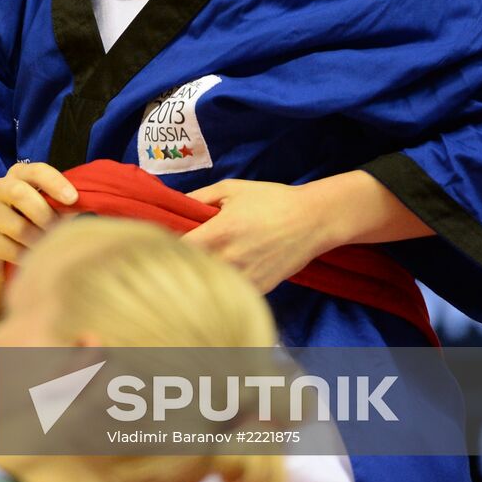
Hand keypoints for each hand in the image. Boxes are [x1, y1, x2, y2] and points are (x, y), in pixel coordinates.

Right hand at [0, 161, 77, 278]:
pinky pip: (5, 247)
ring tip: (46, 248)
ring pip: (15, 226)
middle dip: (44, 215)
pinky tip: (29, 258)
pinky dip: (23, 256)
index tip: (73, 199)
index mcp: (18, 175)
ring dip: (36, 241)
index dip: (55, 183)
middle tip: (57, 232)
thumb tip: (88, 209)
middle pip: (20, 194)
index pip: (36, 170)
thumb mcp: (47, 210)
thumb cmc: (31, 225)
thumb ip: (62, 205)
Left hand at [181, 179, 334, 292]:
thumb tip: (175, 204)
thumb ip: (199, 196)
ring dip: (205, 276)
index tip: (170, 240)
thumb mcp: (231, 188)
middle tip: (187, 251)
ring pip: (210, 285)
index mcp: (218, 233)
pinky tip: (228, 273)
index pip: (178, 249)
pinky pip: (232, 293)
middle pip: (191, 270)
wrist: (312, 220)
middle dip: (184, 262)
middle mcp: (229, 259)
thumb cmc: (271, 200)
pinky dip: (226, 286)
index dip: (168, 245)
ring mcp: (244, 278)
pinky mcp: (259, 289)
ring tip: (208, 263)